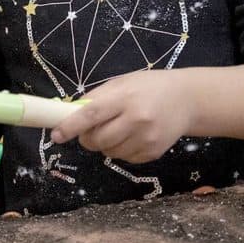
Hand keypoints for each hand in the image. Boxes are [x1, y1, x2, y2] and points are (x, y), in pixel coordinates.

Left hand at [49, 70, 193, 163]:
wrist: (187, 100)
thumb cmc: (149, 87)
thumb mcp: (123, 83)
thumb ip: (96, 99)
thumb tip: (68, 116)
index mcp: (126, 97)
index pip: (91, 114)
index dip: (70, 126)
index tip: (56, 135)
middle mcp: (137, 120)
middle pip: (97, 140)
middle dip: (87, 138)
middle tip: (93, 129)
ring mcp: (147, 139)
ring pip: (109, 153)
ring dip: (106, 144)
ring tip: (120, 128)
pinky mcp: (153, 153)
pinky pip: (124, 159)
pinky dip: (121, 150)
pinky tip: (133, 136)